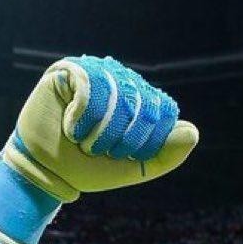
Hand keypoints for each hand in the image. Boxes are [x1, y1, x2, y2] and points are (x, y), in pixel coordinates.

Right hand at [2, 55, 198, 201]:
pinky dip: (82, 116)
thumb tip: (192, 132)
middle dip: (123, 136)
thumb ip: (168, 153)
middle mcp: (122, 80)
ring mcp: (97, 72)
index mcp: (142, 100)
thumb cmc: (92, 168)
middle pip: (143, 101)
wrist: (50, 173)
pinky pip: (89, 87)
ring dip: (101, 129)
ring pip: (117, 94)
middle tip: (101, 150)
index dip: (148, 137)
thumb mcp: (137, 166)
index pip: (163, 109)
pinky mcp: (69, 70)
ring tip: (85, 141)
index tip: (125, 154)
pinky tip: (71, 127)